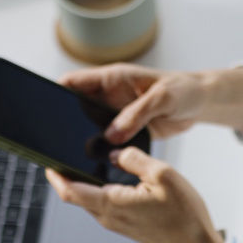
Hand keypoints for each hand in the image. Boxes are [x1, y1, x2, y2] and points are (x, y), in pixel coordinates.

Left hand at [45, 148, 223, 242]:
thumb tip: (115, 152)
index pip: (70, 191)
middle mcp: (108, 217)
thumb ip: (134, 159)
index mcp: (112, 203)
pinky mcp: (126, 225)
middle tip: (64, 152)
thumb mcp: (162, 175)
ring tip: (86, 159)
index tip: (46, 160)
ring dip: (84, 182)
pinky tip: (111, 175)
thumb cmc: (184, 214)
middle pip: (76, 195)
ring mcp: (116, 223)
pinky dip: (100, 189)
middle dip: (66, 175)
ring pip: (90, 200)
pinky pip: (104, 205)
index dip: (54, 176)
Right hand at [60, 64, 242, 144]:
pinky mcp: (126, 131)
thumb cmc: (183, 89)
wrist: (200, 102)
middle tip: (53, 140)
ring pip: (88, 128)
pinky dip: (100, 152)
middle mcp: (109, 97)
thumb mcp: (162, 98)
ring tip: (70, 155)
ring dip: (81, 140)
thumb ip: (137, 114)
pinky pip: (106, 142)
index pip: (74, 82)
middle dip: (63, 122)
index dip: (55, 92)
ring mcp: (115, 115)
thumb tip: (112, 134)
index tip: (42, 106)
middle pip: (75, 108)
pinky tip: (96, 164)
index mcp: (112, 79)